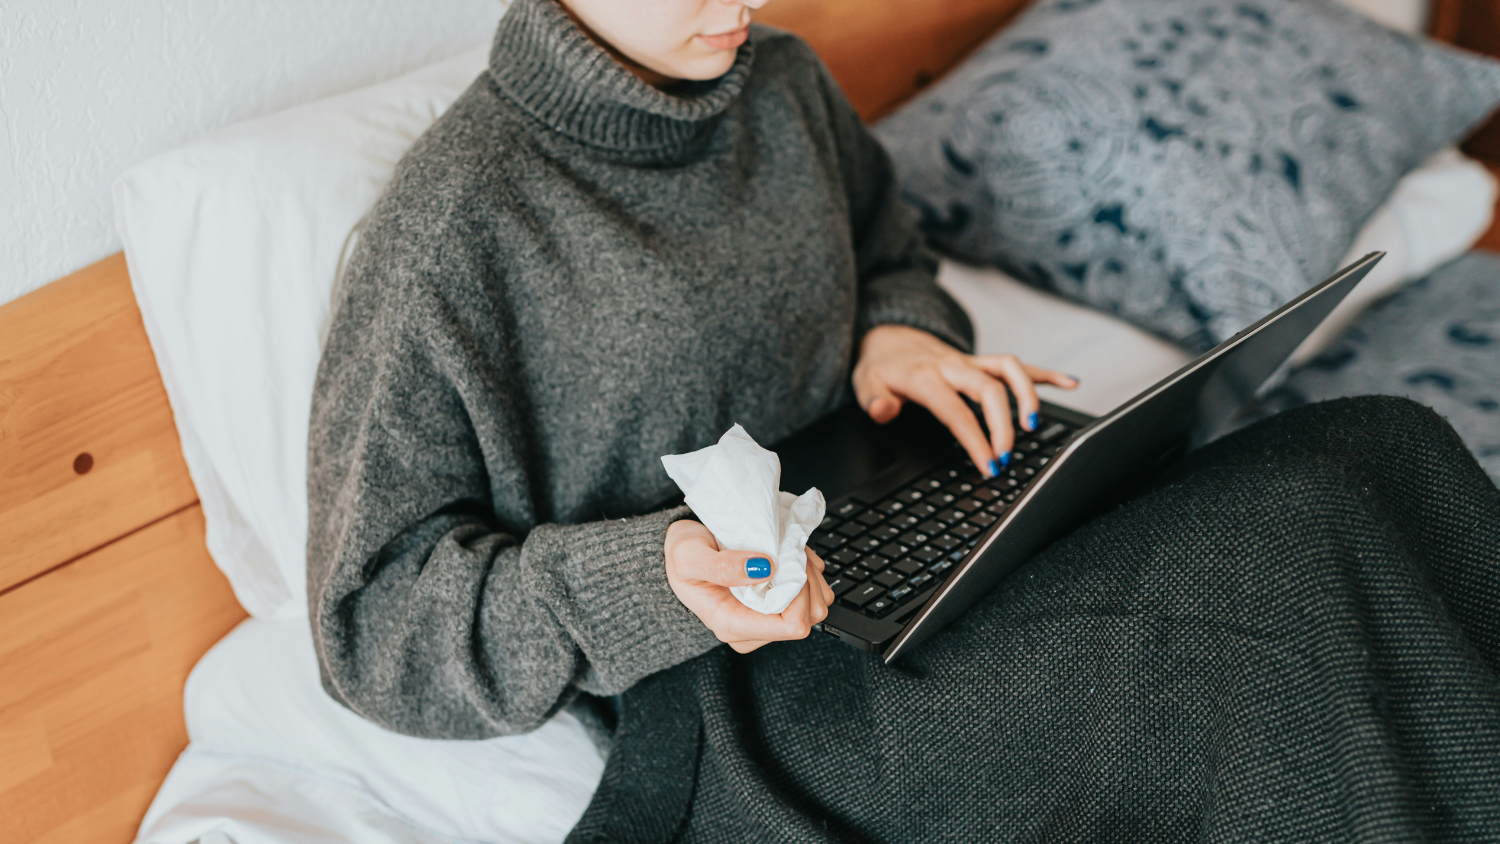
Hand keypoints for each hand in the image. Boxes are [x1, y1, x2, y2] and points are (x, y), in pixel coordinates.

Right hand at [664, 519, 834, 653]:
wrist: (680, 555)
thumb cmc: (680, 558)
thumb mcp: (689, 557)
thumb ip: (722, 566)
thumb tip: (764, 568)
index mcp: (733, 625)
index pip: (792, 625)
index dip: (802, 592)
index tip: (790, 562)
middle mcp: (754, 628)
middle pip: (811, 615)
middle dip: (808, 578)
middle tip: (788, 549)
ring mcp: (769, 619)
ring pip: (817, 603)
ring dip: (810, 572)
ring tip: (786, 550)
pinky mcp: (779, 606)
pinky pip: (813, 591)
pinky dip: (808, 569)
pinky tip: (786, 555)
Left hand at [852, 324, 1077, 476]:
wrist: (888, 335)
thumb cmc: (881, 365)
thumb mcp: (864, 383)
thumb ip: (874, 400)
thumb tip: (884, 412)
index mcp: (926, 378)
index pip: (956, 411)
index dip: (975, 439)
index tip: (989, 465)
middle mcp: (953, 366)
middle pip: (989, 389)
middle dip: (1003, 424)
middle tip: (1006, 456)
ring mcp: (971, 362)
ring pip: (1009, 368)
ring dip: (1028, 394)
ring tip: (1036, 425)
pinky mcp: (982, 362)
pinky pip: (1018, 364)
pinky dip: (1045, 373)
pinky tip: (1071, 383)